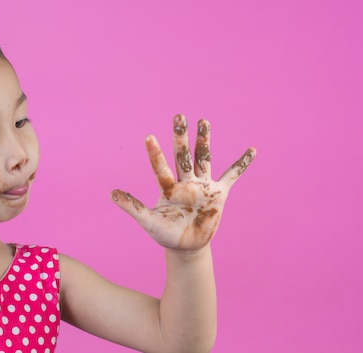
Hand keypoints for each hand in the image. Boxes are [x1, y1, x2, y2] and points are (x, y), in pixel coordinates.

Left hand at [111, 115, 255, 252]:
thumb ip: (132, 207)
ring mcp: (202, 185)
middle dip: (181, 137)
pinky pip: (232, 176)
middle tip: (178, 116)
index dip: (155, 154)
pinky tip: (252, 150)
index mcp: (168, 188)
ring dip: (204, 141)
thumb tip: (110, 193)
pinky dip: (242, 164)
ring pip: (204, 159)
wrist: (186, 246)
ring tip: (203, 121)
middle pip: (183, 156)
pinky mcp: (219, 193)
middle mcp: (185, 182)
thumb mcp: (148, 222)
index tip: (149, 137)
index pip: (161, 167)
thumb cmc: (165, 234)